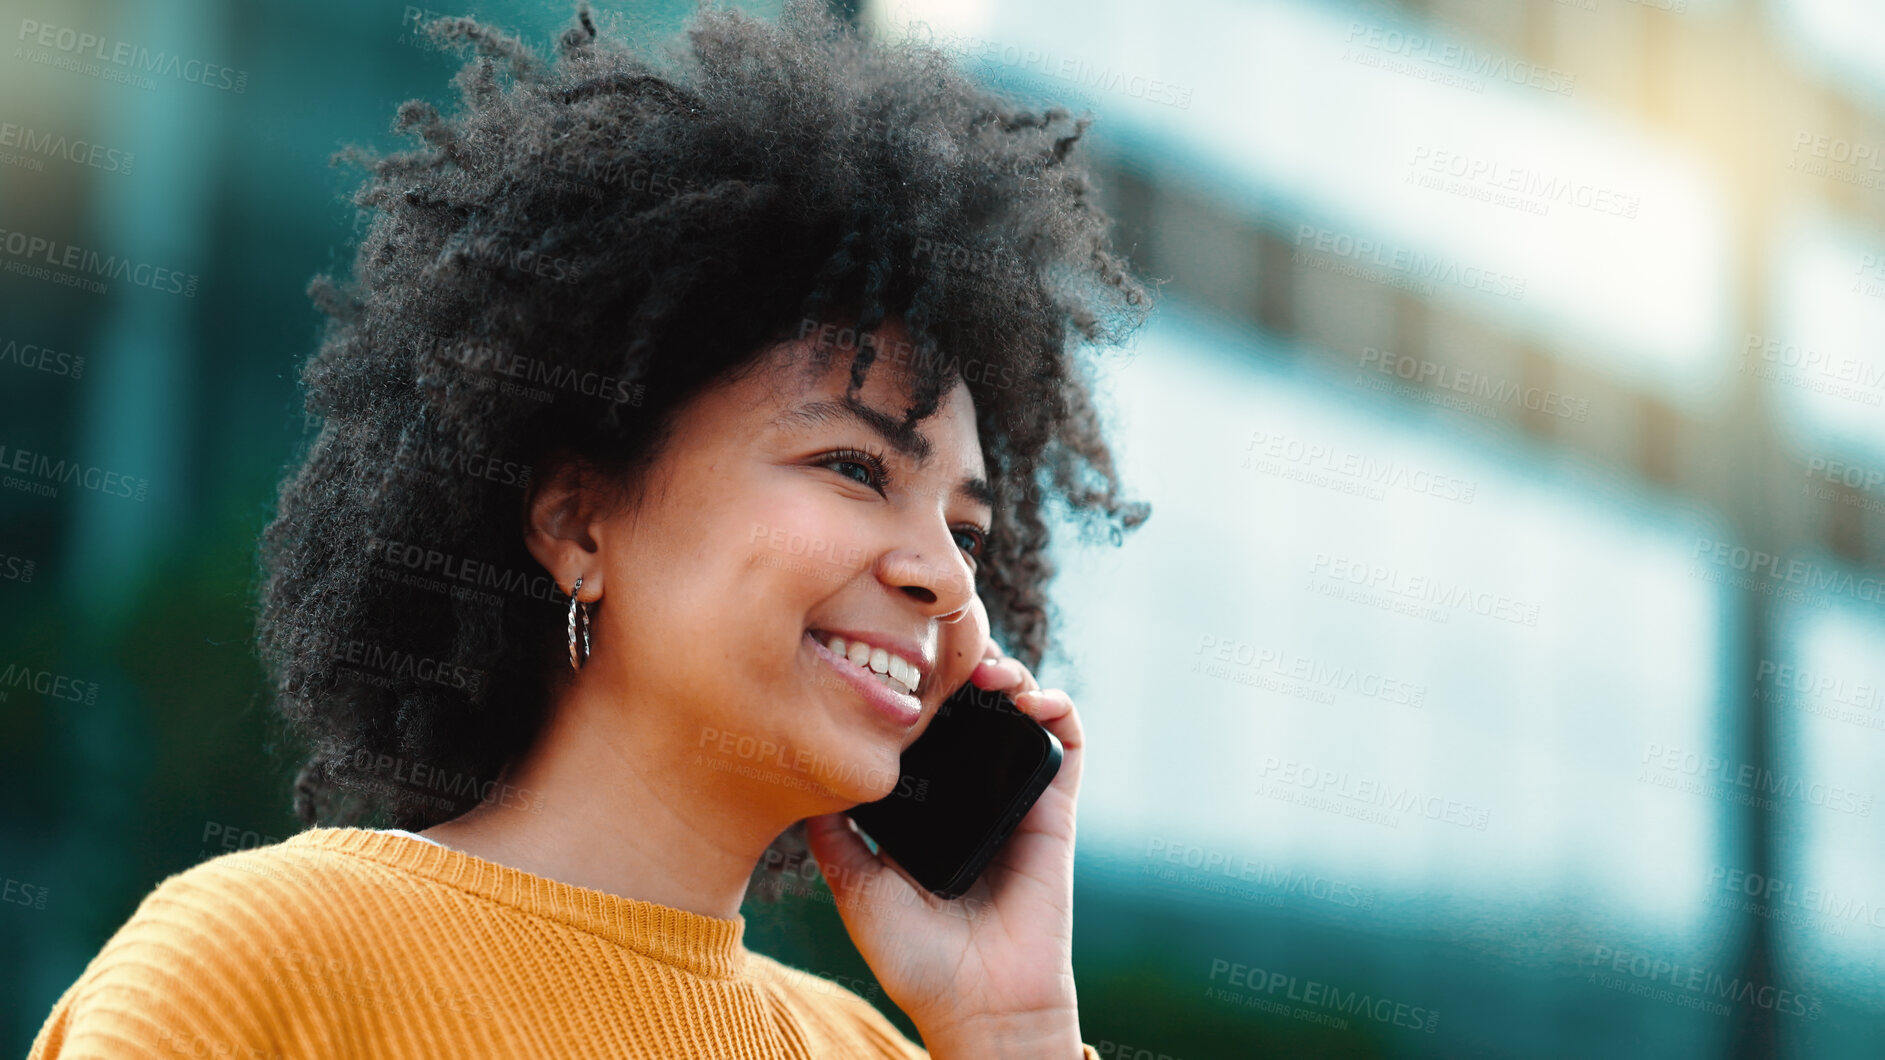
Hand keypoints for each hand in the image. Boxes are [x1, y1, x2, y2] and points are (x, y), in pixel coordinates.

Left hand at [803, 596, 1085, 1058]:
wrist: (980, 1004)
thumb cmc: (917, 959)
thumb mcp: (854, 886)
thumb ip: (832, 834)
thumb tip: (796, 776)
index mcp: (926, 805)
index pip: (924, 727)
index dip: (915, 687)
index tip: (891, 658)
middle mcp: (970, 792)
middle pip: (971, 707)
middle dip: (962, 667)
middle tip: (942, 649)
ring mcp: (1013, 797)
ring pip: (1018, 712)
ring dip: (1010, 676)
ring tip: (988, 670)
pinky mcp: (1055, 810)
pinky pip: (1068, 746)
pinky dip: (1058, 709)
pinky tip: (1034, 699)